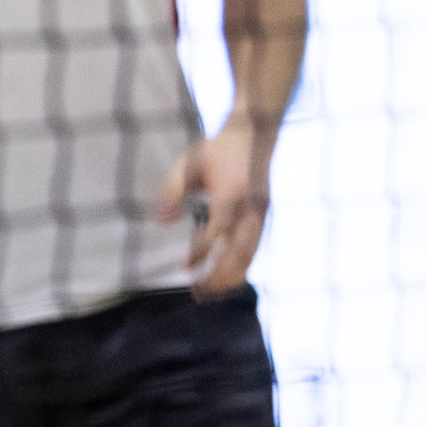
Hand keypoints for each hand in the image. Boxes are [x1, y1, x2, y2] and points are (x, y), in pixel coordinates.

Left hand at [159, 120, 269, 298]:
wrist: (254, 133)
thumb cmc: (218, 149)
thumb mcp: (189, 163)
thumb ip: (173, 190)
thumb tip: (162, 221)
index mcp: (232, 194)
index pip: (217, 230)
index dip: (202, 251)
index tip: (185, 267)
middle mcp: (252, 209)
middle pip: (240, 252)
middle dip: (219, 276)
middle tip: (197, 293)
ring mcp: (261, 215)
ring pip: (250, 256)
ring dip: (230, 279)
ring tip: (207, 294)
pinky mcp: (264, 218)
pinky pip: (255, 250)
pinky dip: (240, 268)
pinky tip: (224, 281)